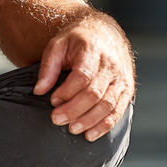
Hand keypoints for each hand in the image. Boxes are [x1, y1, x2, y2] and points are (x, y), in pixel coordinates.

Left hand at [33, 14, 133, 140]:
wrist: (103, 32)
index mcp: (92, 50)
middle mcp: (110, 65)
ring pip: (108, 105)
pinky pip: (118, 111)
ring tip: (72, 129)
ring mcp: (121, 78)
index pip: (82, 77)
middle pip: (94, 94)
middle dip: (75, 110)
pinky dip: (105, 125)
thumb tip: (39, 90)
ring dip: (89, 121)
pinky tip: (91, 134)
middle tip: (57, 119)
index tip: (53, 101)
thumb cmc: (77, 40)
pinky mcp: (127, 89)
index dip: (67, 92)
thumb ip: (48, 68)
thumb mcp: (57, 45)